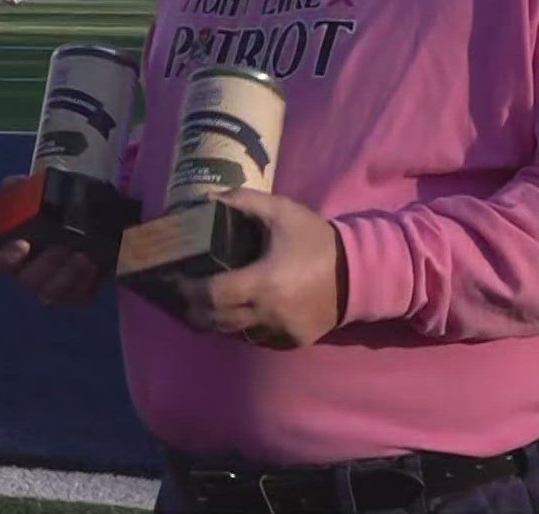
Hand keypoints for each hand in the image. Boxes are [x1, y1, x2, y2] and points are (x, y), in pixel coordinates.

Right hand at [0, 174, 106, 304]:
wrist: (92, 216)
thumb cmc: (57, 206)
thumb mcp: (39, 191)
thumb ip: (22, 188)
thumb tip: (15, 185)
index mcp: (14, 251)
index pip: (1, 262)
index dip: (8, 258)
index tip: (23, 245)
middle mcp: (29, 273)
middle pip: (29, 280)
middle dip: (47, 264)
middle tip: (64, 246)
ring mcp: (52, 286)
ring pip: (52, 292)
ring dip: (67, 275)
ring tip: (83, 256)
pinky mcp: (76, 293)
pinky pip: (78, 296)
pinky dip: (86, 282)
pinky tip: (94, 265)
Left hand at [168, 189, 346, 348]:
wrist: (360, 271)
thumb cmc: (316, 240)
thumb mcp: (282, 212)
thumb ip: (244, 201)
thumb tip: (209, 198)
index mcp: (263, 283)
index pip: (213, 295)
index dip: (190, 291)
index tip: (177, 281)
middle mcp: (269, 313)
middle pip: (218, 321)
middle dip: (197, 310)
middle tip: (184, 298)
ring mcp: (283, 331)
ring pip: (237, 333)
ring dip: (219, 322)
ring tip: (204, 307)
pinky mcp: (295, 340)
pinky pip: (260, 339)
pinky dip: (246, 329)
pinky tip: (238, 315)